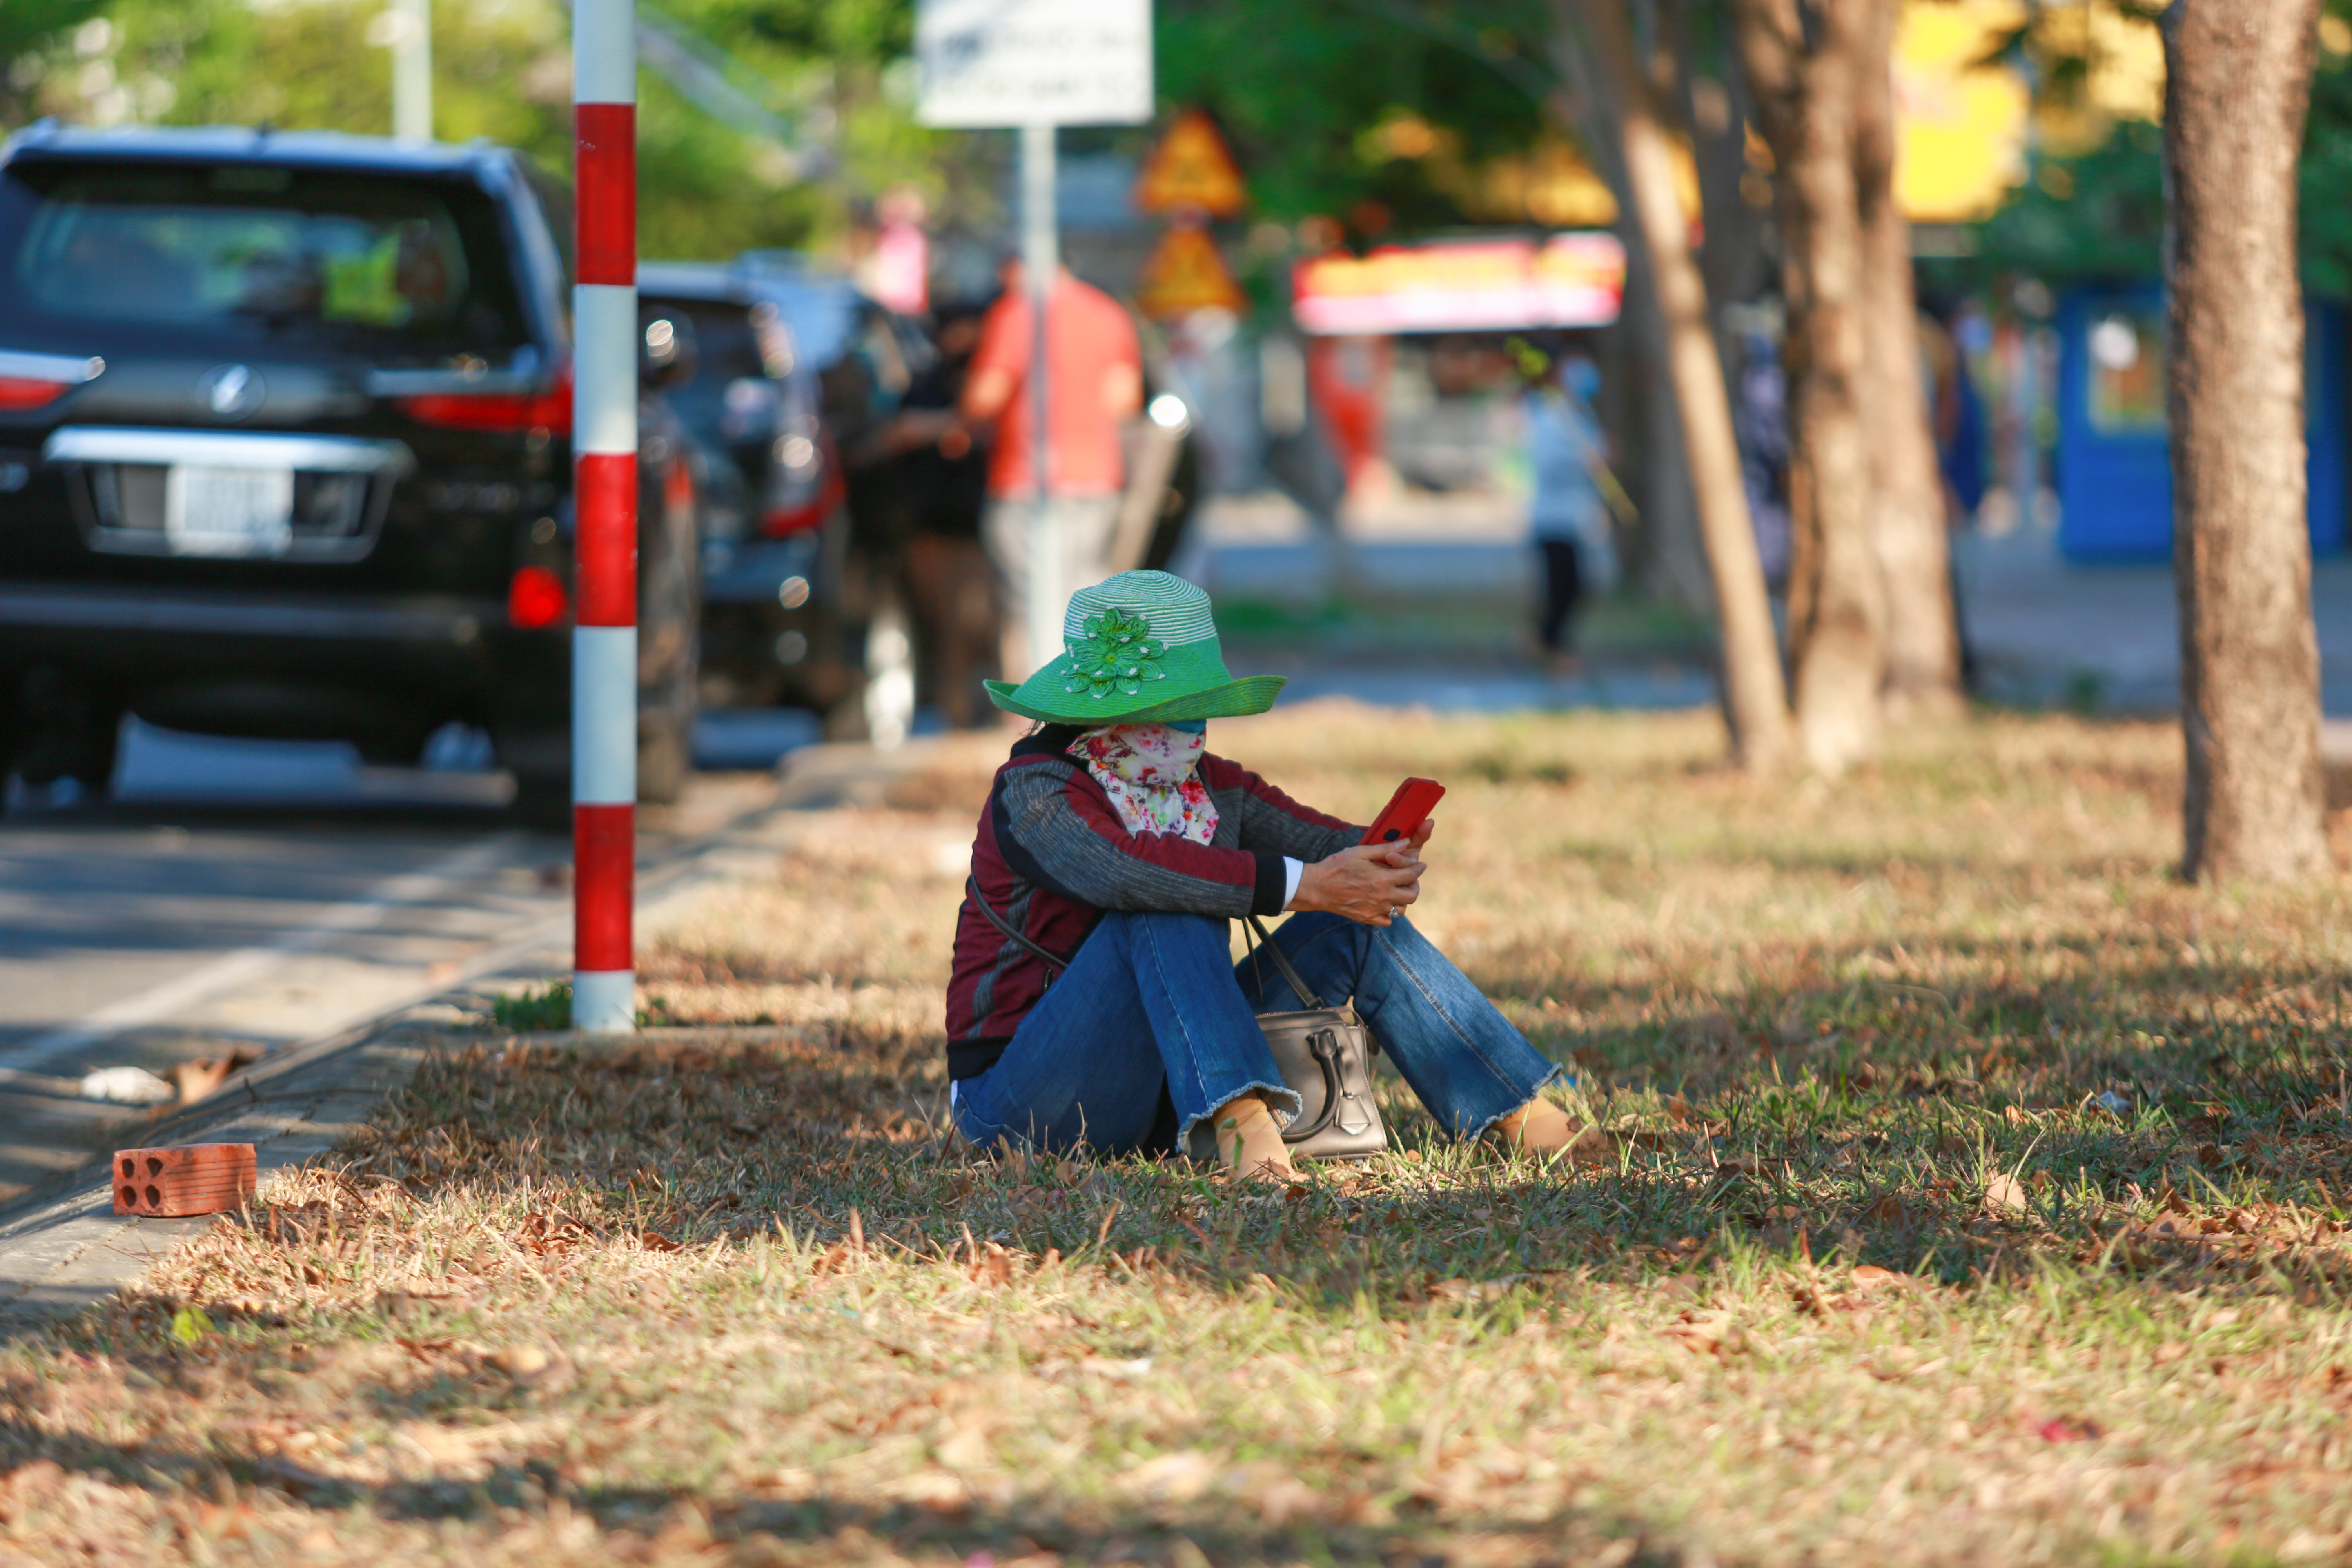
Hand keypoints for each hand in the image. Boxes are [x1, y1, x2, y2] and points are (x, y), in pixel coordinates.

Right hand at [1293, 840, 1425, 926]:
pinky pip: (1387, 920)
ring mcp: (1375, 910)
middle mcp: (1382, 897)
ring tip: (1396, 891)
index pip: (1411, 875)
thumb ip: (1385, 848)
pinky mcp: (1366, 918)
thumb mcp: (1361, 852)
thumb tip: (1405, 842)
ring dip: (1402, 900)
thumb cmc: (1337, 866)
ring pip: (1401, 910)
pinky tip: (1383, 903)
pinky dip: (1389, 913)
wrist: (1317, 887)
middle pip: (1411, 895)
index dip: (1419, 868)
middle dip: (1414, 885)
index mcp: (1382, 879)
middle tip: (1410, 879)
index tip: (1420, 865)